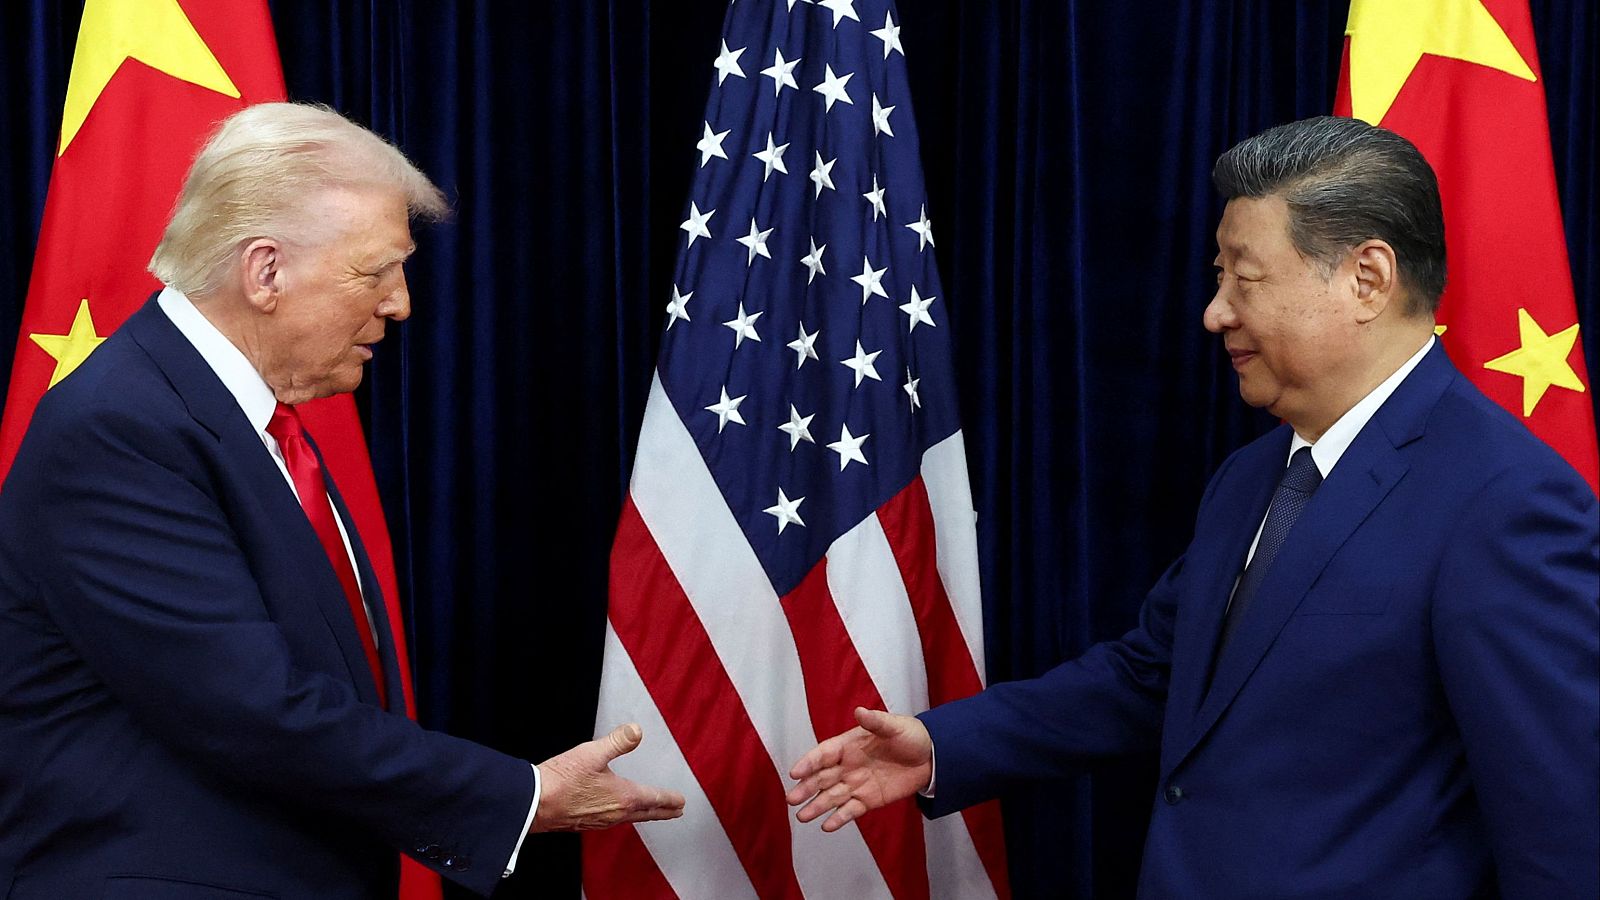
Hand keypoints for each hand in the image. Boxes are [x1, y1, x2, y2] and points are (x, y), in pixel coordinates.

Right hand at [531, 723, 685, 831]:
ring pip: (631, 818)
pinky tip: (618, 814)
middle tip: (676, 811)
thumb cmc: (561, 779)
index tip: (681, 802)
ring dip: (646, 815)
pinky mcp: (586, 823)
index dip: (669, 799)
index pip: (654, 799)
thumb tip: (637, 730)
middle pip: (647, 813)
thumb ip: (617, 741)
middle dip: (663, 811)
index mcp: (623, 797)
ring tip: (652, 812)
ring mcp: (601, 821)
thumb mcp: (592, 753)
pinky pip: (615, 821)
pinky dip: (626, 817)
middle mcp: (615, 813)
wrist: (535, 804)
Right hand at [785, 707, 932, 831]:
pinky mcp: (868, 800)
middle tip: (792, 799)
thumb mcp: (894, 726)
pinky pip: (850, 810)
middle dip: (806, 788)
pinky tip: (827, 826)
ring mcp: (856, 784)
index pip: (823, 754)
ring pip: (832, 797)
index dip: (809, 763)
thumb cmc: (909, 736)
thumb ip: (876, 722)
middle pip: (821, 778)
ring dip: (817, 806)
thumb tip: (859, 711)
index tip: (795, 772)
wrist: (931, 757)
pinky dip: (839, 818)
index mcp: (848, 745)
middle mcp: (847, 766)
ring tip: (802, 817)